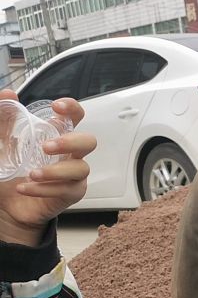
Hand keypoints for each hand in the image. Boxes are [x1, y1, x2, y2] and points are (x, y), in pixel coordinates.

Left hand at [0, 92, 92, 246]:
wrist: (7, 203)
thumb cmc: (10, 170)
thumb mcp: (3, 141)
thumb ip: (4, 119)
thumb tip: (7, 94)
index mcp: (57, 135)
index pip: (75, 117)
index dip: (73, 109)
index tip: (57, 107)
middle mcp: (69, 153)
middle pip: (88, 142)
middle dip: (70, 142)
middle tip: (46, 147)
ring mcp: (73, 175)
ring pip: (80, 168)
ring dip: (55, 171)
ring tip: (31, 174)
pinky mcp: (70, 194)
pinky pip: (65, 190)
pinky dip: (43, 189)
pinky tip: (24, 188)